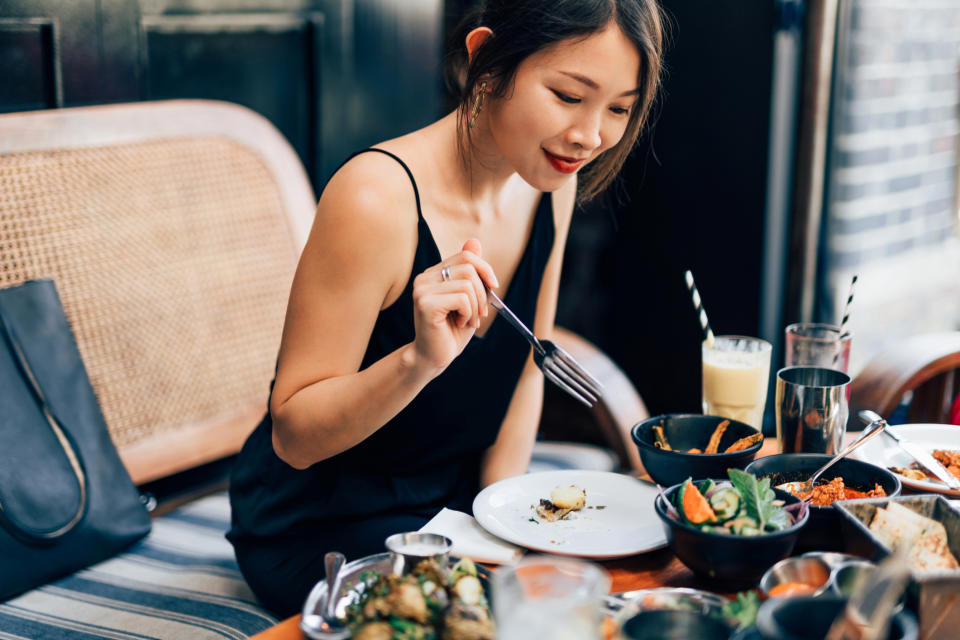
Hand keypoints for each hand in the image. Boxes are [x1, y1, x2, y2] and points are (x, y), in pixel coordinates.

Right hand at [411, 238, 498, 371]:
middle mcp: (424, 278)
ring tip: (468, 321)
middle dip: (482, 292)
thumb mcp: (468, 298)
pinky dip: (469, 314)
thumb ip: (470, 272)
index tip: (493, 287)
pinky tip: (460, 324)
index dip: (485, 269)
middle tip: (479, 314)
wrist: (434, 357)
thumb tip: (474, 241)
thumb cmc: (451, 330)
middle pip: (469, 267)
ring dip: (476, 307)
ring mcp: (422, 290)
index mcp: (433, 274)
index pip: (466, 256)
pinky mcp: (426, 304)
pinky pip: (462, 299)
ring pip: (467, 284)